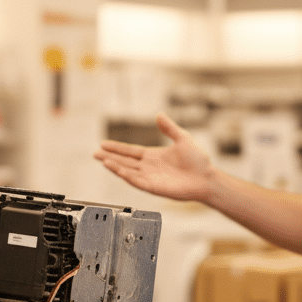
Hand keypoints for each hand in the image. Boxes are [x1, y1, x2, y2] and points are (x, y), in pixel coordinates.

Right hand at [94, 113, 213, 201]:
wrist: (206, 178)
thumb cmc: (198, 161)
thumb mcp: (182, 138)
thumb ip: (169, 128)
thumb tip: (159, 114)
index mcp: (154, 156)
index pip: (130, 151)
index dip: (117, 148)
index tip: (104, 144)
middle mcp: (149, 167)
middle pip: (125, 161)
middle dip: (109, 157)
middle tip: (95, 153)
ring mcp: (150, 178)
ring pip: (127, 171)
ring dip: (114, 166)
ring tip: (101, 160)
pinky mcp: (154, 187)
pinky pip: (136, 181)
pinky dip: (125, 175)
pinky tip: (116, 169)